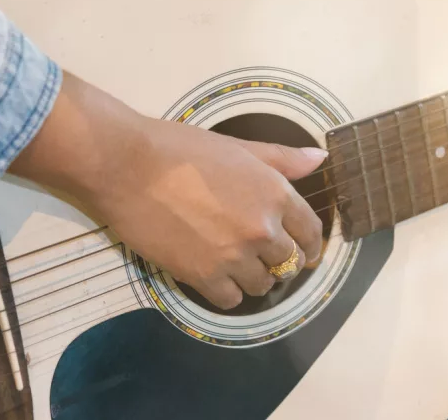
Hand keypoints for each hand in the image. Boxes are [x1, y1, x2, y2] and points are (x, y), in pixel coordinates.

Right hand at [10, 72, 326, 308]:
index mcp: (275, 193)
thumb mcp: (237, 147)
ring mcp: (234, 255)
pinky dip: (225, 292)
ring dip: (252, 278)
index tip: (306, 253)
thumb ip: (281, 158)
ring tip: (234, 266)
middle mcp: (262, 228)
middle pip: (288, 262)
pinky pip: (230, 300)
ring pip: (261, 284)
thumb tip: (319, 159)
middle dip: (278, 261)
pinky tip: (213, 277)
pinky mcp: (203, 276)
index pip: (310, 232)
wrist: (127, 166)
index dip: (311, 246)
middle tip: (260, 257)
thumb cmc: (179, 148)